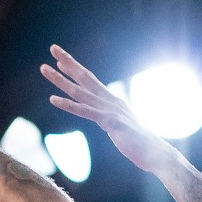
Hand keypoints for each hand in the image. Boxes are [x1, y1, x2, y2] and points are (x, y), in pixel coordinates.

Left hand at [41, 45, 179, 175]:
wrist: (156, 153)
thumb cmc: (140, 144)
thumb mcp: (122, 128)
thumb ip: (114, 121)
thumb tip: (111, 122)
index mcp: (112, 101)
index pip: (90, 81)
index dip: (75, 69)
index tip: (61, 59)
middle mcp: (110, 100)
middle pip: (84, 77)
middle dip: (67, 62)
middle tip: (52, 48)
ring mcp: (109, 109)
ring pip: (79, 91)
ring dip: (60, 80)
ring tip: (44, 68)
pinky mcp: (109, 121)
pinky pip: (85, 111)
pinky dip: (68, 105)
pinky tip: (53, 99)